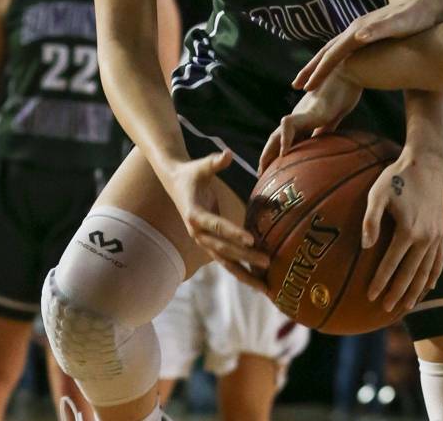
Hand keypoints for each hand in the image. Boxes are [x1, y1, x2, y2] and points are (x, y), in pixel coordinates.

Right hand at [163, 151, 268, 290]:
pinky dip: (242, 271)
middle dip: (245, 257)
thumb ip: (214, 162)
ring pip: (225, 261)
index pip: (216, 225)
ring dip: (245, 274)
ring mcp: (203, 241)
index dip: (233, 232)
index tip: (251, 239)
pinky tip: (258, 280)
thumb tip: (226, 155)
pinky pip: (227, 260)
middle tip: (268, 262)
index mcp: (194, 215)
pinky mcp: (210, 244)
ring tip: (266, 287)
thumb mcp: (201, 165)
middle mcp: (198, 233)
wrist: (175, 183)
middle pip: (223, 248)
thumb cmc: (192, 172)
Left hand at [257, 70, 362, 174]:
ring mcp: (303, 114)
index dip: (277, 153)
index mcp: (305, 119)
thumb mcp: (335, 115)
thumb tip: (320, 144)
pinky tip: (284, 153)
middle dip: (267, 157)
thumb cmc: (345, 90)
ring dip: (268, 152)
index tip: (272, 170)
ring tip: (263, 169)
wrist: (350, 71)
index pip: (286, 138)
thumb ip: (326, 129)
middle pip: (276, 138)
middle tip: (261, 176)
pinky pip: (292, 125)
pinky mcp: (311, 111)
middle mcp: (299, 116)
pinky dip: (285, 138)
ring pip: (278, 134)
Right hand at [292, 0, 442, 91]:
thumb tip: (357, 36)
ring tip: (310, 79)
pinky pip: (346, 50)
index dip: (319, 72)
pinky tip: (338, 69)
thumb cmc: (417, 16)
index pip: (334, 54)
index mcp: (360, 30)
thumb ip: (380, 29)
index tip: (306, 89)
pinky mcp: (370, 34)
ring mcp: (363, 31)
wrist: (429, 3)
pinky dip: (336, 60)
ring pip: (335, 49)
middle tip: (296, 86)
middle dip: (311, 68)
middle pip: (328, 50)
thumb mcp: (401, 23)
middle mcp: (357, 29)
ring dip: (321, 64)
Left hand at [364, 147, 442, 311]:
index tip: (370, 297)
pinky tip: (431, 287)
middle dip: (398, 293)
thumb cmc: (398, 176)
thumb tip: (365, 246)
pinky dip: (435, 275)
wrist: (428, 162)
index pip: (391, 264)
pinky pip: (440, 259)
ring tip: (407, 306)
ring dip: (417, 290)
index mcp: (408, 230)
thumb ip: (371, 220)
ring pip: (427, 270)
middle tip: (387, 309)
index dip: (380, 282)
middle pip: (410, 273)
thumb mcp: (378, 193)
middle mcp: (426, 237)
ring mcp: (438, 235)